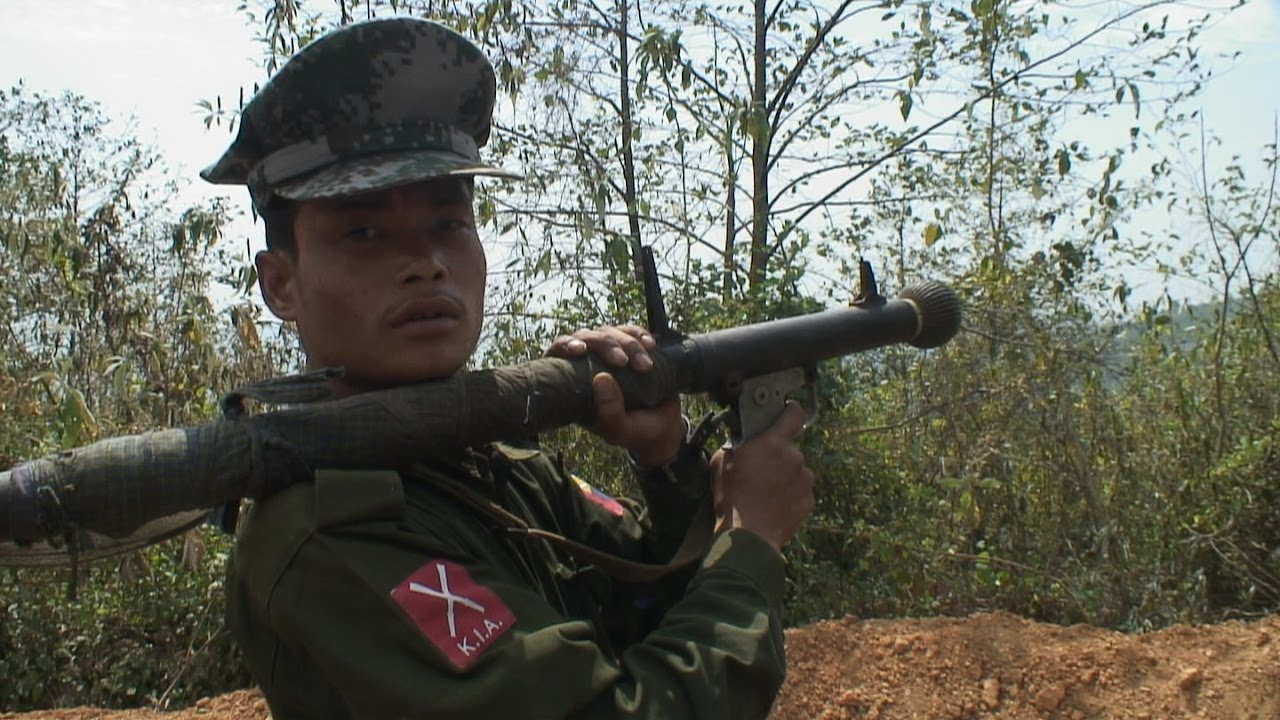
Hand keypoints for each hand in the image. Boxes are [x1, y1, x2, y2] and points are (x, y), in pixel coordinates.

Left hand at [545, 324, 683, 464]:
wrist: (666, 427)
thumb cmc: (636, 431)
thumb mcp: (622, 431)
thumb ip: (610, 414)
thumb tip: (600, 378)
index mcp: (576, 385)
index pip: (559, 356)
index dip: (565, 346)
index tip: (580, 350)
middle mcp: (588, 365)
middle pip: (587, 338)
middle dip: (606, 345)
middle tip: (625, 362)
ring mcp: (609, 354)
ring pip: (609, 332)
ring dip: (629, 343)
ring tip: (647, 366)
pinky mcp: (629, 348)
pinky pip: (630, 331)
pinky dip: (640, 335)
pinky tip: (651, 345)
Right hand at [710, 402, 813, 552]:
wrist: (749, 534)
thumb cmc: (732, 497)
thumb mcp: (721, 462)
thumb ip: (737, 445)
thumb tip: (742, 442)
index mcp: (773, 443)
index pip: (793, 415)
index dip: (791, 411)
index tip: (787, 411)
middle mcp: (794, 457)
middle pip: (790, 449)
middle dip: (778, 456)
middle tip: (761, 470)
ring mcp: (805, 480)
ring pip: (796, 471)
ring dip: (785, 476)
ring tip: (766, 492)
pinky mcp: (809, 500)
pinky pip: (800, 491)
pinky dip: (790, 495)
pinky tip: (774, 504)